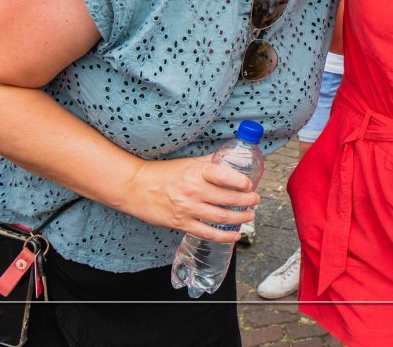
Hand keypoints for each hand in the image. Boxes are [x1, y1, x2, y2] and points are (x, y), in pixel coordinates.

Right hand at [120, 156, 260, 242]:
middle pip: (228, 199)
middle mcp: (193, 190)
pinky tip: (235, 235)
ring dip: (240, 218)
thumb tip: (232, 157)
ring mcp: (187, 208)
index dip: (242, 182)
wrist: (136, 187)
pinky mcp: (181, 223)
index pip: (225, 176)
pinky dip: (224, 236)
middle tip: (256, 200)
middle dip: (247, 201)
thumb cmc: (164, 173)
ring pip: (221, 217)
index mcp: (196, 172)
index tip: (250, 184)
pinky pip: (207, 233)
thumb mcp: (188, 162)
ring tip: (250, 215)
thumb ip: (210, 162)